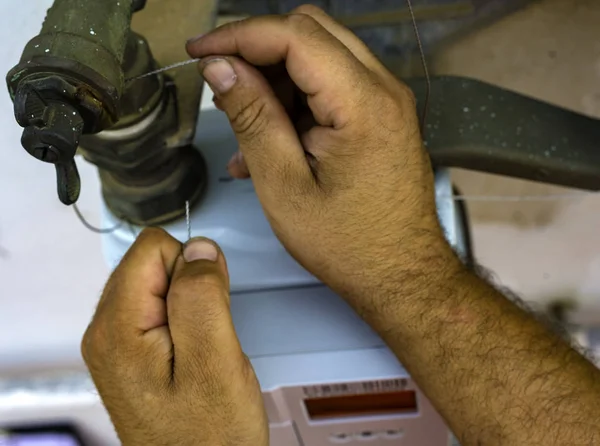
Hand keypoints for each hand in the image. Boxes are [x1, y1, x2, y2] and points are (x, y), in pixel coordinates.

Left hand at [82, 229, 267, 445]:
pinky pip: (161, 311)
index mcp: (118, 329)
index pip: (151, 248)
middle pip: (152, 264)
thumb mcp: (214, 360)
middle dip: (190, 288)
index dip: (191, 268)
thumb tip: (198, 248)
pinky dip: (185, 323)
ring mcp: (117, 345)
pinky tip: (195, 354)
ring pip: (159, 286)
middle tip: (208, 334)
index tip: (208, 305)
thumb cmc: (208, 436)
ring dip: (190, 308)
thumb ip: (202, 297)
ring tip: (202, 348)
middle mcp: (107, 333)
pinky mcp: (132, 354)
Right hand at [187, 6, 455, 307]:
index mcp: (363, 104)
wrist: (402, 275)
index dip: (239, 35)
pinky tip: (268, 143)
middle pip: (310, 33)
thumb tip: (221, 68)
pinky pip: (332, 88)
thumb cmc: (350, 246)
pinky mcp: (382, 117)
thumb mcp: (284, 186)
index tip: (199, 51)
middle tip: (220, 83)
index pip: (295, 35)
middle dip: (257, 50)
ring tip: (242, 127)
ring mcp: (386, 102)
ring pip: (319, 57)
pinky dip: (296, 103)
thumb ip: (252, 118)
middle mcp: (384, 90)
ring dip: (275, 80)